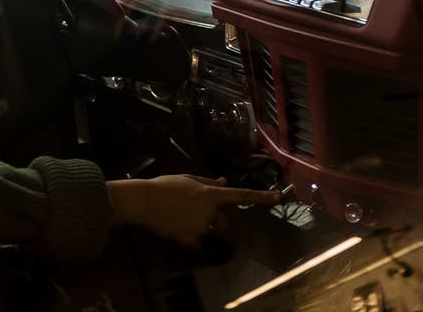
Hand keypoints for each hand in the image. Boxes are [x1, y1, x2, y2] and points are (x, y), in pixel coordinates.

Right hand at [106, 174, 279, 245]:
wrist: (144, 201)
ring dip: (202, 226)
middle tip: (195, 210)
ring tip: (181, 217)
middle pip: (224, 220)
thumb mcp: (187, 179)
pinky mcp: (190, 239)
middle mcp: (210, 212)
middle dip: (215, 217)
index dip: (261, 196)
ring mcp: (201, 227)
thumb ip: (207, 183)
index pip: (241, 195)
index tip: (278, 198)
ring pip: (210, 230)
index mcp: (211, 194)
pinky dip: (189, 238)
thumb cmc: (165, 186)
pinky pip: (196, 242)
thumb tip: (223, 182)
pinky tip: (176, 228)